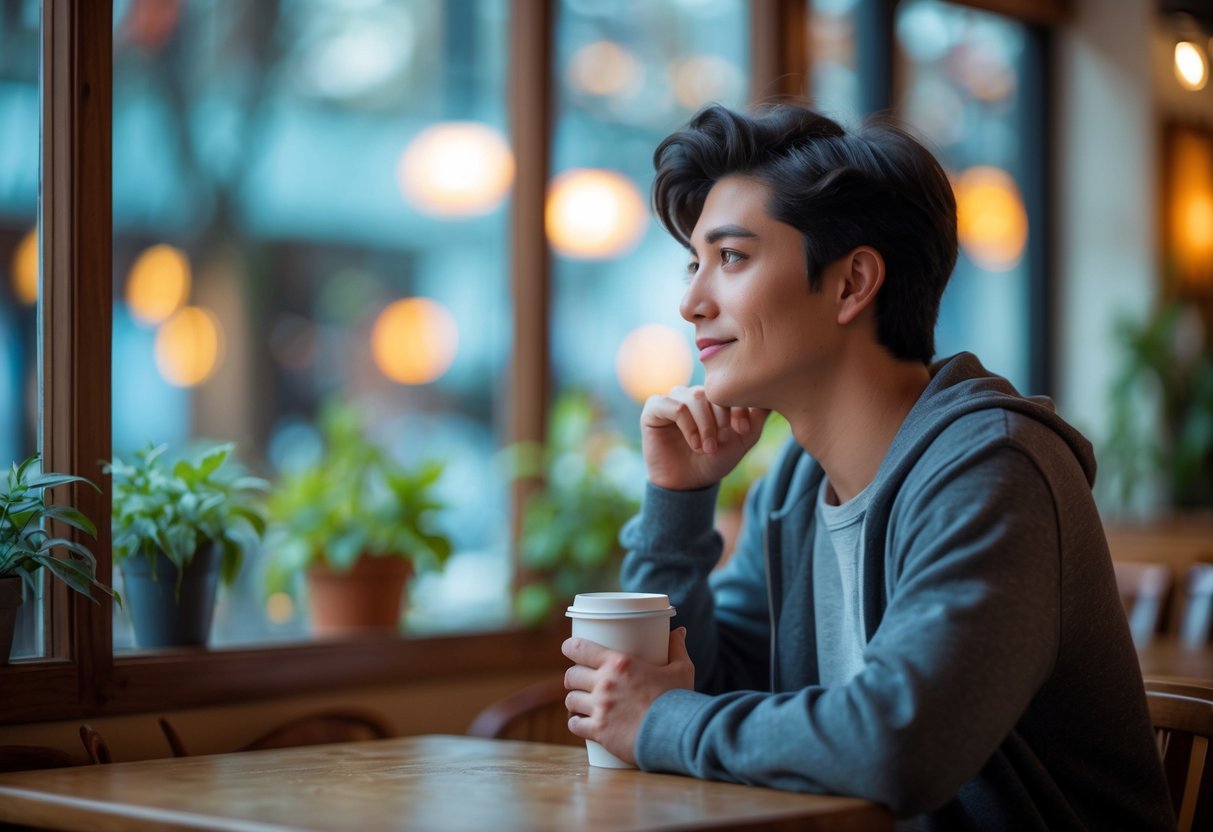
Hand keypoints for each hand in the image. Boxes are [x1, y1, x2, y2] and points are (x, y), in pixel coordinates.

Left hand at [562, 628, 694, 765]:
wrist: (678, 735)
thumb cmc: (679, 700)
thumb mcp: (681, 669)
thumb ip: (677, 648)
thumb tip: (680, 631)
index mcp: (620, 663)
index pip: (579, 649)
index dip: (570, 648)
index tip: (569, 649)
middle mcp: (605, 684)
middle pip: (571, 676)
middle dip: (573, 678)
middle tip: (581, 681)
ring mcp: (600, 708)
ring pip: (570, 700)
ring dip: (574, 701)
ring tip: (581, 703)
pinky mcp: (599, 731)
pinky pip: (575, 724)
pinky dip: (576, 723)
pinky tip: (581, 722)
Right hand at [641, 386, 768, 490]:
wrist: (688, 483)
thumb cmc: (715, 460)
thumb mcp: (743, 439)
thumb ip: (757, 416)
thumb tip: (772, 394)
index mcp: (713, 396)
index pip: (729, 388)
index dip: (738, 407)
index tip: (743, 431)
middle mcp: (692, 393)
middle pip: (711, 392)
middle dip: (721, 418)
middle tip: (723, 441)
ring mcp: (672, 399)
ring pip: (693, 397)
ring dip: (704, 424)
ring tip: (707, 447)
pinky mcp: (654, 409)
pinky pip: (673, 405)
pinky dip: (687, 425)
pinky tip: (694, 444)